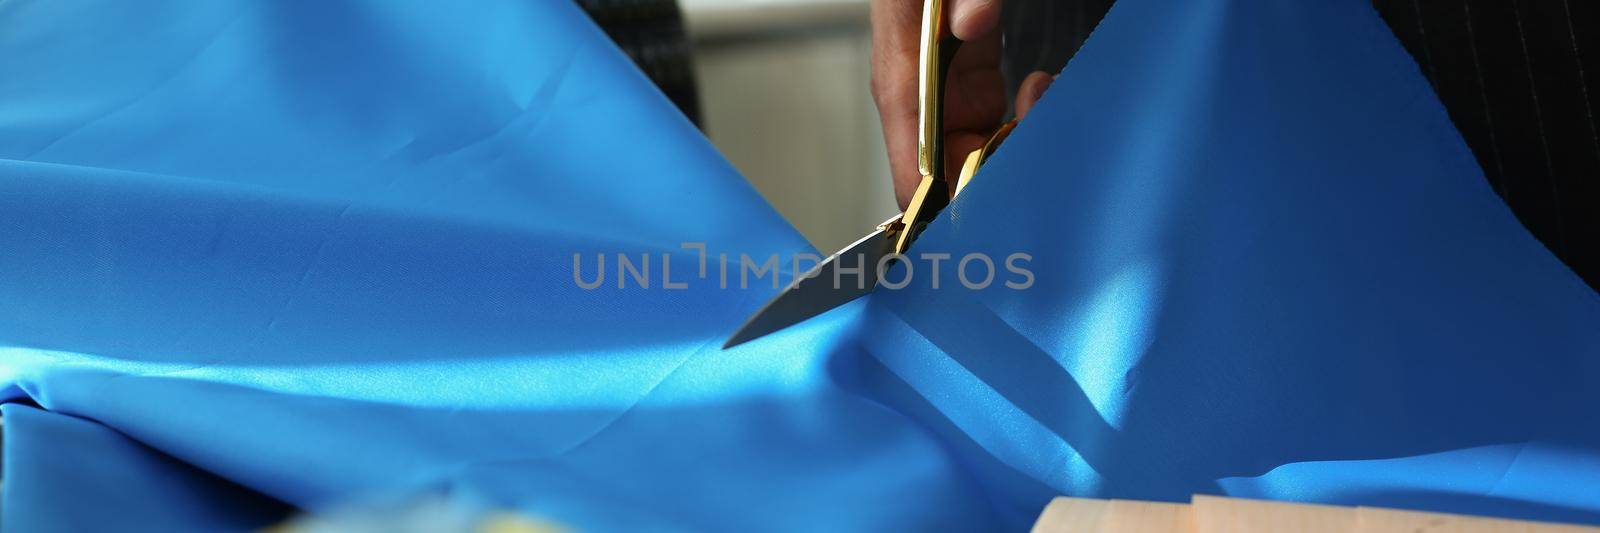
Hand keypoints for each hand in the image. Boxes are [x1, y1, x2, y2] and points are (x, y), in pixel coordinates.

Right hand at [870, 0, 1054, 208]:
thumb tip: (974, 23)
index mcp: (898, 73)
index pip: (913, 166)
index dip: (948, 200)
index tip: (989, 208)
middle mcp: (920, 94)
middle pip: (951, 172)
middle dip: (997, 172)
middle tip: (1038, 147)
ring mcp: (947, 90)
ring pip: (978, 153)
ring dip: (1017, 145)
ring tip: (1043, 101)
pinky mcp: (973, 79)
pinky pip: (995, 123)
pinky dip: (1025, 120)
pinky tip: (1042, 92)